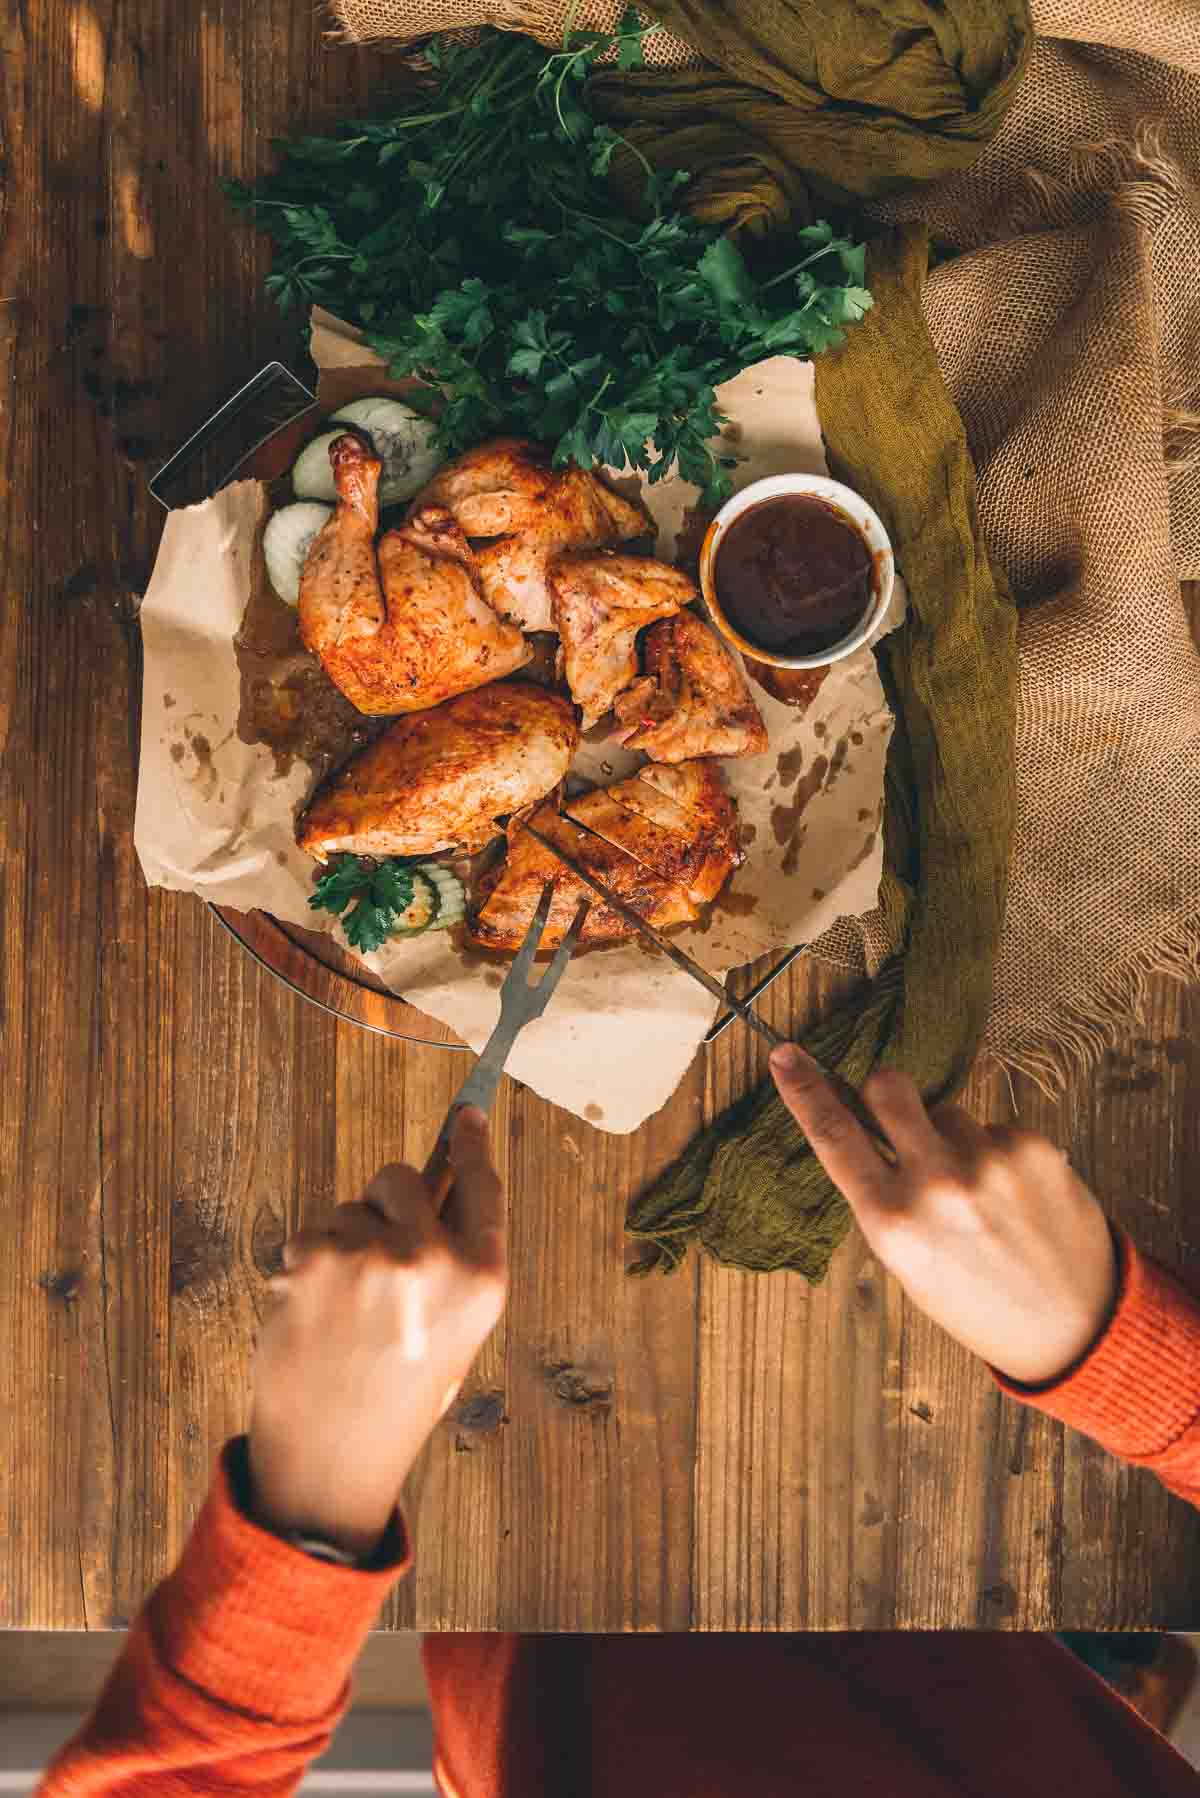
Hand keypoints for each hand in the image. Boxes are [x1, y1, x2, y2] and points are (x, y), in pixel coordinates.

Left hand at [248, 1107, 505, 1560]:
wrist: (333, 1456)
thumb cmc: (398, 1393)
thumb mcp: (455, 1329)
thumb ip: (453, 1257)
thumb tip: (439, 1182)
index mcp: (483, 1278)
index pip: (482, 1185)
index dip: (471, 1145)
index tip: (466, 1116)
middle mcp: (433, 1258)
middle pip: (401, 1178)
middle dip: (386, 1202)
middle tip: (377, 1259)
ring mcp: (371, 1254)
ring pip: (347, 1208)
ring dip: (342, 1243)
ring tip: (346, 1312)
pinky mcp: (315, 1259)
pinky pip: (310, 1233)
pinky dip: (307, 1265)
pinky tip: (316, 1315)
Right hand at [769, 1045, 1117, 1385]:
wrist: (1076, 1327)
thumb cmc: (979, 1303)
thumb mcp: (909, 1262)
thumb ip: (885, 1197)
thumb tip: (865, 1128)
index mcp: (893, 1222)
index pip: (833, 1136)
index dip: (803, 1090)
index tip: (784, 1055)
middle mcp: (936, 1184)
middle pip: (888, 1087)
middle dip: (885, 1089)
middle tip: (896, 1110)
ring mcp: (987, 1161)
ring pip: (948, 1111)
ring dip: (953, 1137)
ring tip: (980, 1192)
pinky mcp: (1032, 1147)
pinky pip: (995, 1127)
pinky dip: (997, 1153)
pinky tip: (1015, 1196)